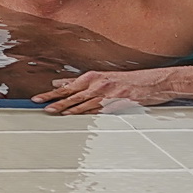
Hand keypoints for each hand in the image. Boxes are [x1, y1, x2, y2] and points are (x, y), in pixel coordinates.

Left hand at [33, 69, 173, 114]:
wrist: (155, 83)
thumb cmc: (131, 81)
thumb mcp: (104, 78)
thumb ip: (83, 83)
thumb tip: (61, 83)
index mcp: (94, 77)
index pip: (67, 86)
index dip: (51, 92)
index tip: (38, 97)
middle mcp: (98, 84)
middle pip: (70, 94)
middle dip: (52, 100)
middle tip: (37, 104)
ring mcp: (106, 94)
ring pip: (81, 103)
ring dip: (64, 108)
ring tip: (50, 111)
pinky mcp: (116, 104)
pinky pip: (96, 110)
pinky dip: (83, 113)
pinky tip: (73, 116)